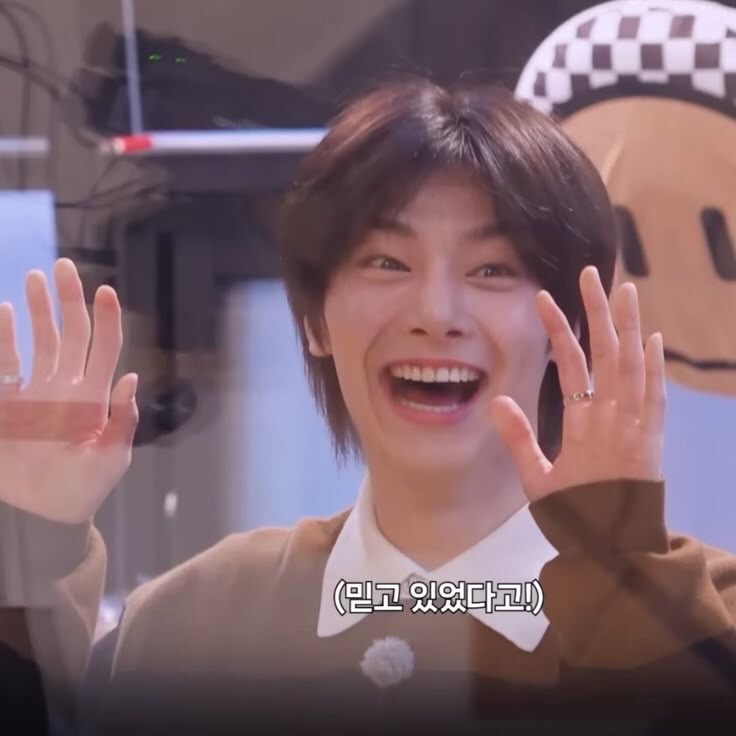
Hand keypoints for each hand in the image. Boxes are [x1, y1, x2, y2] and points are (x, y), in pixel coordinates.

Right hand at [0, 258, 138, 523]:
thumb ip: (122, 422)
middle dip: (68, 301)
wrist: (39, 515)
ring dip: (37, 310)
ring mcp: (35, 391)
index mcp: (94, 397)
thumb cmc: (81, 490)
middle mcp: (66, 386)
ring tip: (35, 278)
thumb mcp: (110, 460)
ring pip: (38, 341)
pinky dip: (4, 338)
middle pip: (70, 333)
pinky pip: (4, 363)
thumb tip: (132, 378)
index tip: (105, 290)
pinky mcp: (6, 402)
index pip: (104, 348)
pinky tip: (3, 312)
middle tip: (63, 267)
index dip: (106, 320)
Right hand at [490, 266, 664, 503]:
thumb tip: (498, 400)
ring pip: (635, 365)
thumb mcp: (537, 482)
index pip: (570, 365)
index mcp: (580, 426)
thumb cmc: (574, 515)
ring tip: (625, 290)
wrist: (619, 547)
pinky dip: (655, 364)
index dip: (558, 329)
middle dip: (599, 311)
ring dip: (630, 325)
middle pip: (608, 353)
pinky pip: (657, 394)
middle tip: (592, 274)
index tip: (545, 299)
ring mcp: (638, 425)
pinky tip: (651, 339)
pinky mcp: (656, 436)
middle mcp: (612, 417)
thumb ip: (520, 440)